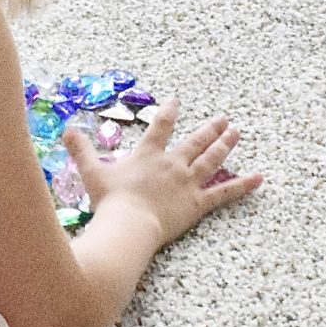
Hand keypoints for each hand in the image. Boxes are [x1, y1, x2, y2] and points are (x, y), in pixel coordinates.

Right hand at [62, 98, 263, 246]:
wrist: (128, 225)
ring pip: (212, 160)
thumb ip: (80, 149)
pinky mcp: (198, 204)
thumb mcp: (92, 172)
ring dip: (225, 146)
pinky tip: (259, 178)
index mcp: (149, 155)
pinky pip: (224, 193)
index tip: (177, 101)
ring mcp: (188, 183)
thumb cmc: (110, 201)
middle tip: (224, 119)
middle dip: (210, 129)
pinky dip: (242, 185)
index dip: (170, 112)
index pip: (162, 127)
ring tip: (236, 133)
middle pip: (195, 142)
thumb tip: (66, 129)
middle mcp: (172, 164)